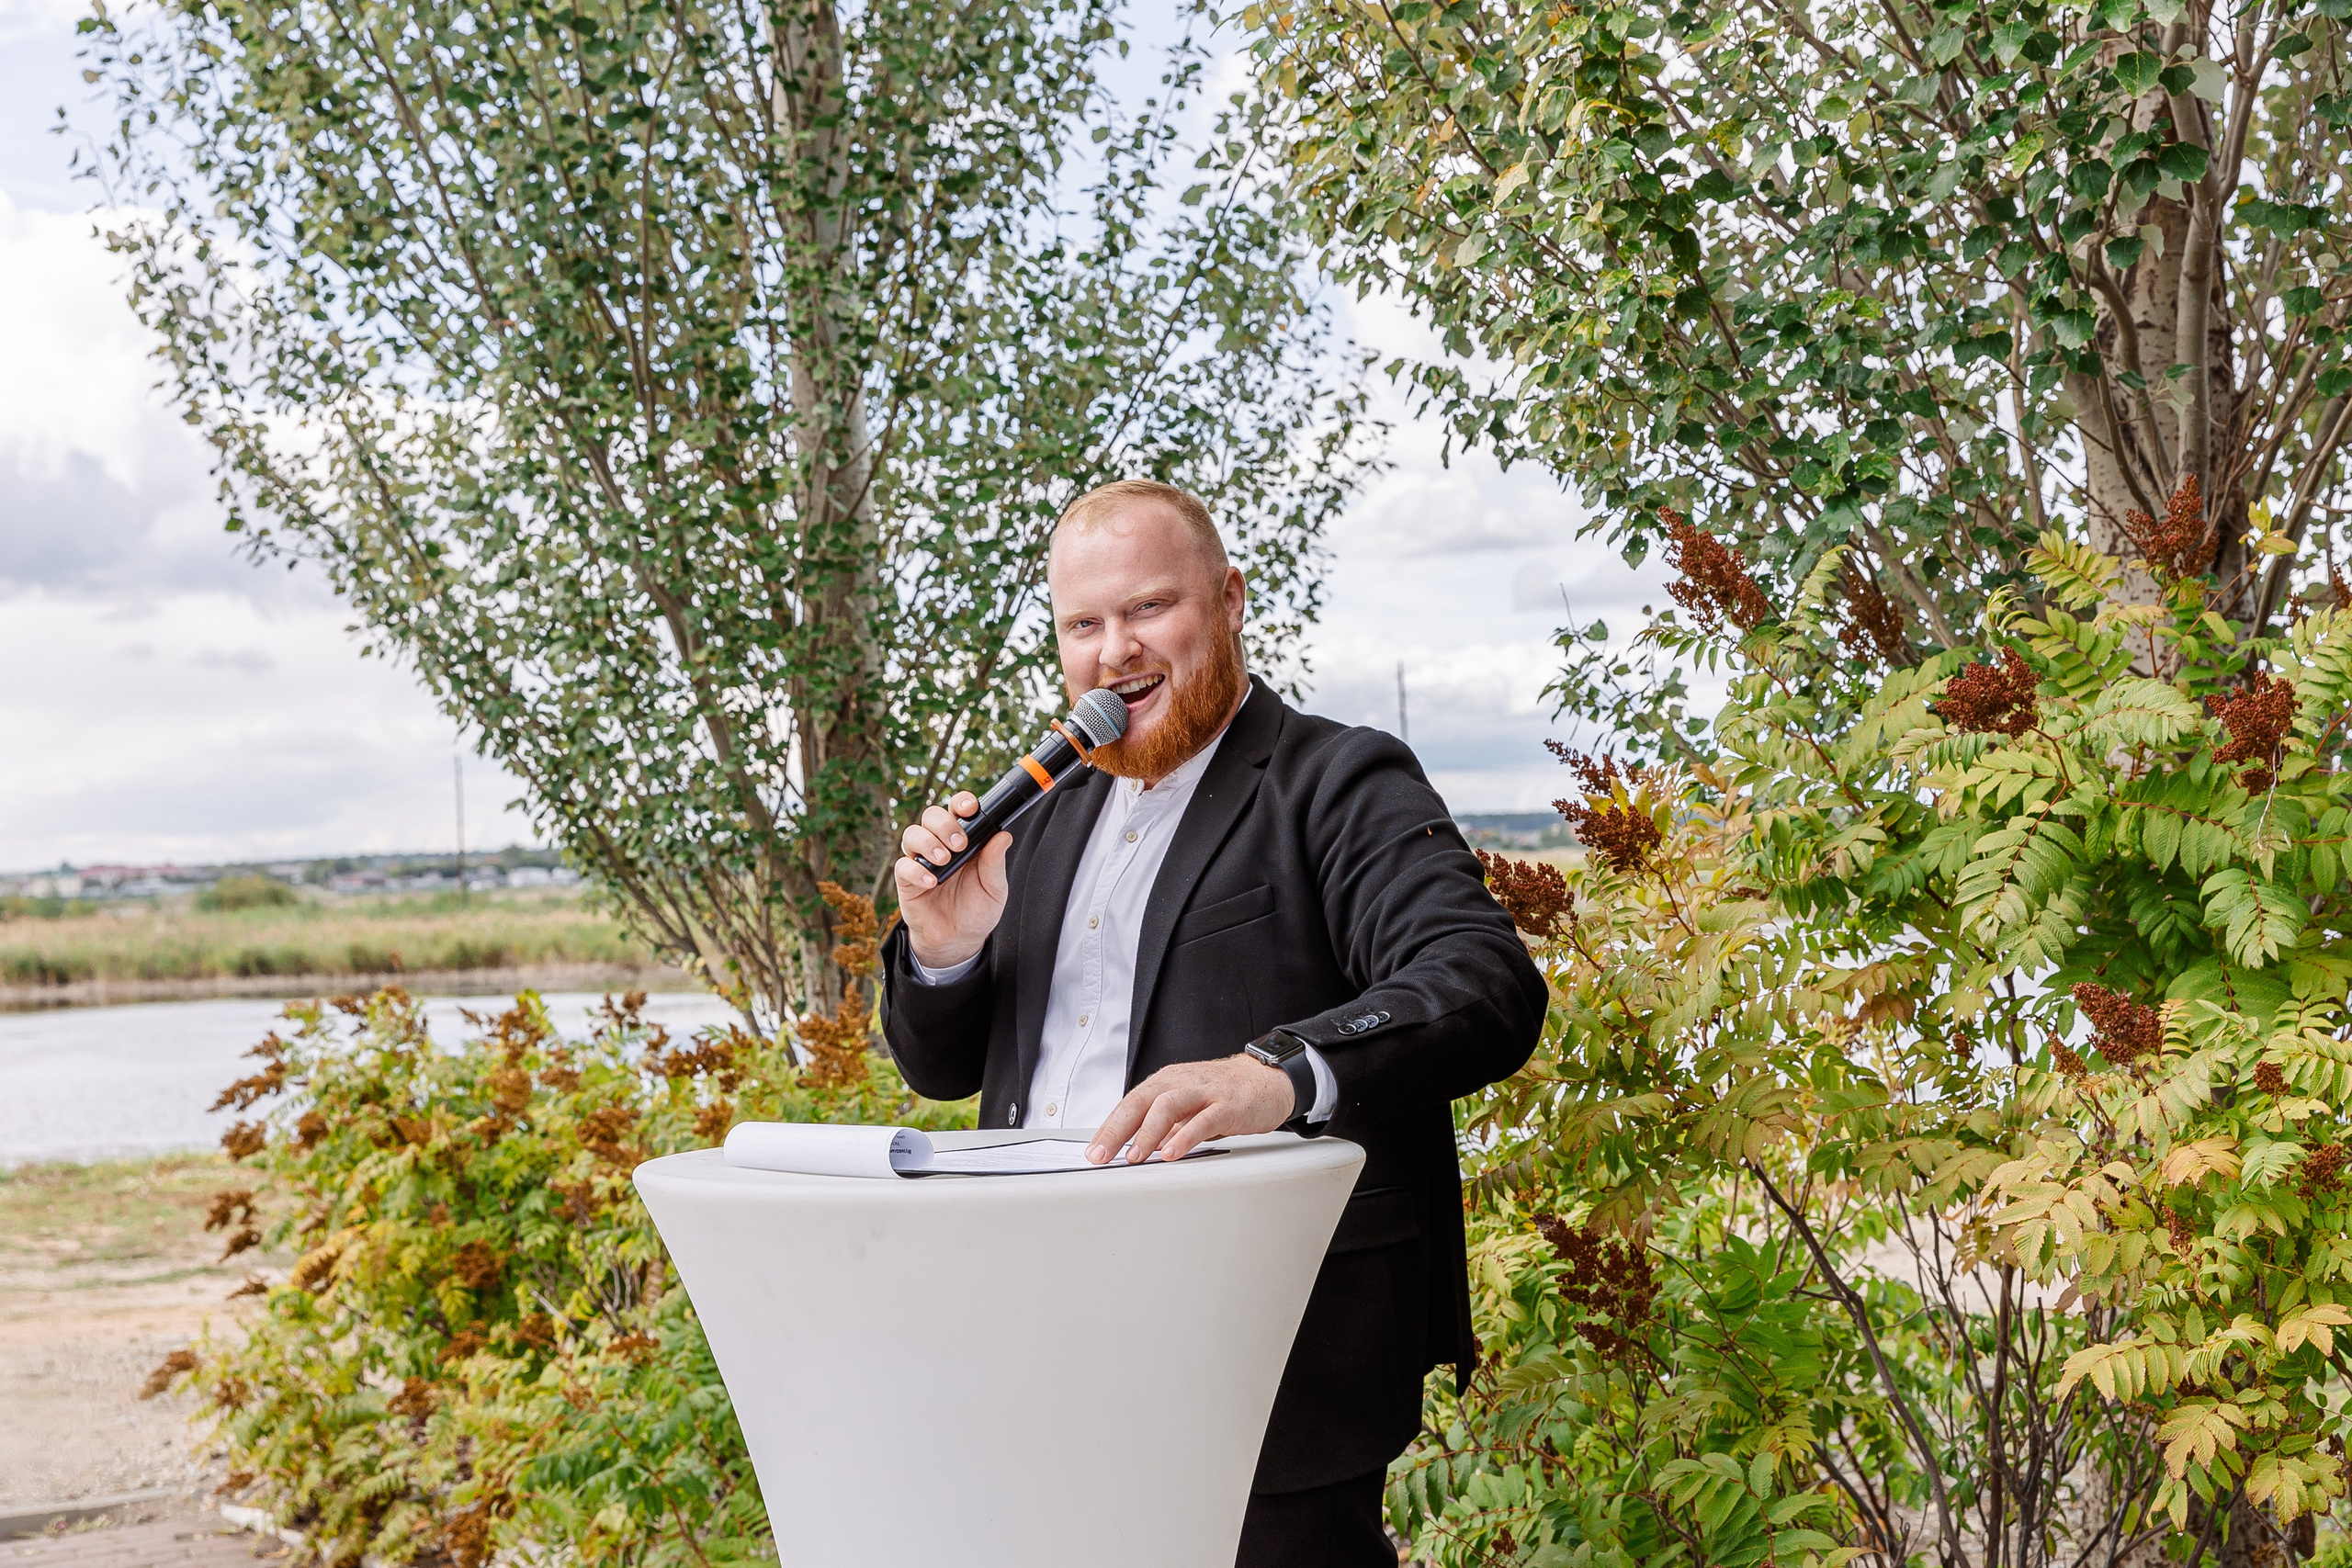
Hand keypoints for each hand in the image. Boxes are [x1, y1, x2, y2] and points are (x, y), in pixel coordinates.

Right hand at [893, 791, 1010, 969]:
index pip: (957, 810)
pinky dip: (916, 870)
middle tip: (959, 843)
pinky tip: (931, 882)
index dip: (961, 802)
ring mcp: (922, 861)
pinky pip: (903, 866)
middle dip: (944, 824)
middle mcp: (940, 845)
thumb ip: (995, 862)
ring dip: (928, 842)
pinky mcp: (907, 881)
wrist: (960, 941)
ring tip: (944, 860)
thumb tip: (1003, 835)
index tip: (970, 807)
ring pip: (912, 834)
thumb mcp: (994, 888)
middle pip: (931, 816)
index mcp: (964, 841)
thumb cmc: (978, 910)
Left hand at [1087, 1054, 1294, 1165]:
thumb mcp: (1187, 1107)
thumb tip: (1134, 1149)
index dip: (1108, 1127)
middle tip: (1101, 1156)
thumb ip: (1164, 1125)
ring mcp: (1204, 1092)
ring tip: (1136, 1157)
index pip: (1129, 1104)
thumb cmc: (1224, 1094)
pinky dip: (1185, 1137)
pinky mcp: (1228, 1105)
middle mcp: (1180, 1082)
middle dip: (1116, 1131)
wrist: (1268, 1079)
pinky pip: (1203, 1120)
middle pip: (1140, 1102)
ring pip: (1167, 1106)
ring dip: (1147, 1133)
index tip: (1093, 1151)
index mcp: (1166, 1082)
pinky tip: (1173, 1153)